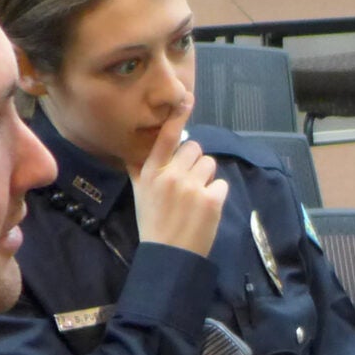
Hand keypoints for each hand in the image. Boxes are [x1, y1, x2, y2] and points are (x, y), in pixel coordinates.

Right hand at [132, 100, 228, 255]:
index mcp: (151, 172)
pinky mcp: (212, 200)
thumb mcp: (139, 194)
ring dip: (206, 177)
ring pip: (210, 164)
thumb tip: (133, 150)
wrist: (169, 255)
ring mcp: (193, 187)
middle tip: (188, 182)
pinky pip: (221, 184)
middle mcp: (171, 175)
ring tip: (196, 196)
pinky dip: (216, 195)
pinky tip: (205, 209)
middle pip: (194, 148)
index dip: (178, 117)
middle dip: (194, 162)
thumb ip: (138, 169)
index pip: (166, 137)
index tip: (187, 99)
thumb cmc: (153, 223)